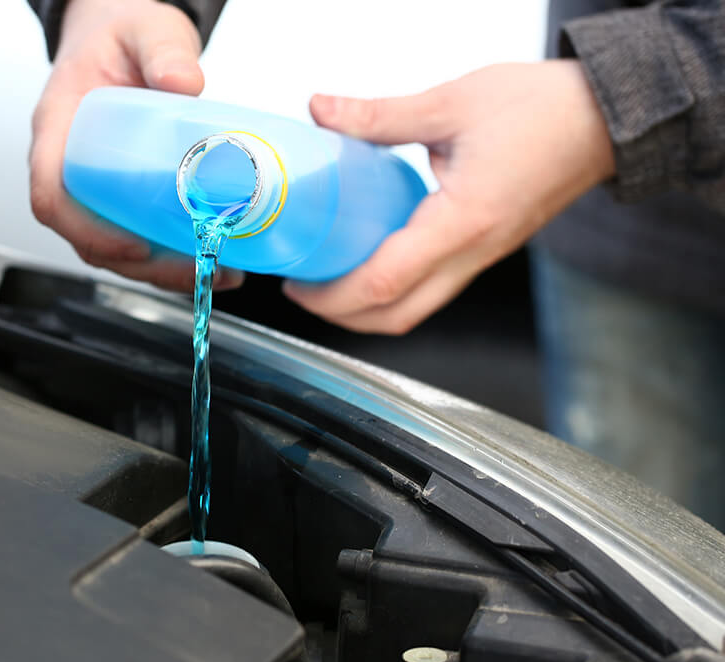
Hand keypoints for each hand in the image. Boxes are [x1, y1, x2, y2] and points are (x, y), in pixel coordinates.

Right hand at [29, 0, 243, 290]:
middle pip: (88, 237)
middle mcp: (69, 165)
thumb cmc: (121, 33)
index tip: (132, 248)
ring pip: (115, 247)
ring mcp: (95, 185)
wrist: (126, 34)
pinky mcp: (122, 193)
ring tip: (218, 272)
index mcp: (57, 128)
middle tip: (196, 268)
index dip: (87, 232)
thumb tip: (185, 83)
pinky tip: (214, 257)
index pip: (51, 197)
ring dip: (162, 271)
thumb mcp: (145, 30)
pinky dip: (172, 255)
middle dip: (142, 266)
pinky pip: (137, 235)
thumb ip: (163, 51)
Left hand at [283, 61, 614, 333]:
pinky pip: (433, 289)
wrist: (604, 120)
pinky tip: (370, 259)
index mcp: (464, 220)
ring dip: (367, 309)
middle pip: (397, 316)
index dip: (332, 294)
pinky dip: (394, 290)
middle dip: (342, 315)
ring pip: (416, 309)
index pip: (385, 281)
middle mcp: (475, 252)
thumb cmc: (543, 110)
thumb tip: (322, 110)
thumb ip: (379, 114)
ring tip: (329, 280)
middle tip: (304, 290)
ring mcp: (482, 258)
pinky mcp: (485, 252)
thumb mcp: (452, 103)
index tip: (299, 283)